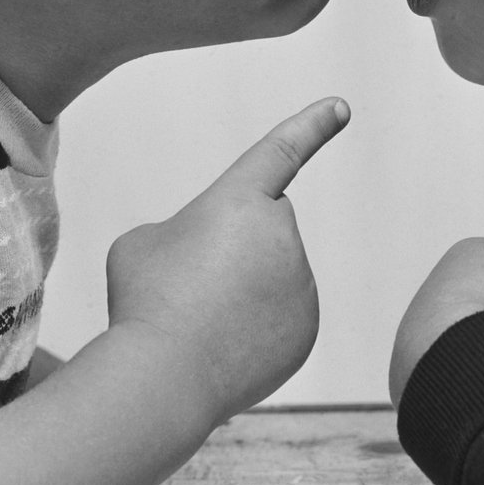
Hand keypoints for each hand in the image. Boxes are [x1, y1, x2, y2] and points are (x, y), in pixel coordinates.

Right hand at [106, 98, 348, 423]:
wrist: (164, 378)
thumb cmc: (144, 301)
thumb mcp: (143, 244)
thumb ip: (184, 235)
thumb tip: (208, 260)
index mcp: (239, 199)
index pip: (282, 151)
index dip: (311, 126)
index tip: (341, 107)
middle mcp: (282, 234)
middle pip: (261, 228)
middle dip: (234, 246)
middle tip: (190, 284)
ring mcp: (301, 284)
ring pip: (270, 277)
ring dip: (240, 291)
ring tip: (199, 320)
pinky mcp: (306, 330)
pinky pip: (279, 318)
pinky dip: (254, 330)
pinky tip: (220, 347)